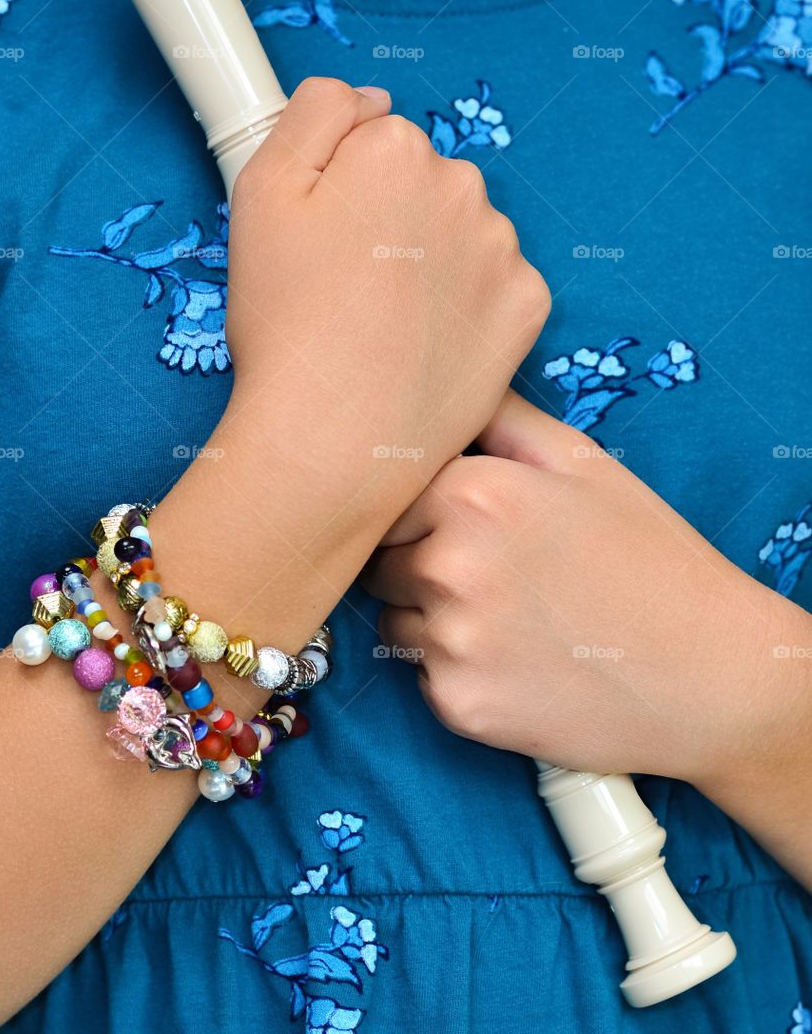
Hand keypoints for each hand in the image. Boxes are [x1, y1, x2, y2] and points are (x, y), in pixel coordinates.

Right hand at [221, 78, 549, 522]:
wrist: (334, 436)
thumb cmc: (285, 321)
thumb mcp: (258, 191)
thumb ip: (312, 113)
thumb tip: (368, 99)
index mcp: (394, 147)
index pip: (372, 140)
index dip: (339, 190)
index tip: (321, 240)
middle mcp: (462, 183)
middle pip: (423, 183)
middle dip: (391, 218)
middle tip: (345, 287)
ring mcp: (502, 247)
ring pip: (461, 234)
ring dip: (432, 260)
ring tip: (383, 325)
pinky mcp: (528, 306)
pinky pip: (495, 286)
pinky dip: (468, 306)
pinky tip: (426, 343)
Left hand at [360, 390, 811, 788]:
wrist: (711, 677)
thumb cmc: (650, 559)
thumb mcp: (586, 464)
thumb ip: (503, 418)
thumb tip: (446, 389)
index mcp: (475, 494)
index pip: (388, 496)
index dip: (420, 511)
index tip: (456, 525)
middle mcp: (450, 565)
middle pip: (383, 559)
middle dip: (419, 563)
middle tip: (494, 577)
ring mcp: (452, 641)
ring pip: (395, 620)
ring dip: (432, 620)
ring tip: (512, 621)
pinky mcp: (459, 706)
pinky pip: (424, 677)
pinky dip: (456, 673)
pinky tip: (518, 666)